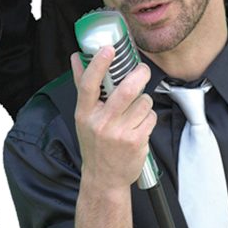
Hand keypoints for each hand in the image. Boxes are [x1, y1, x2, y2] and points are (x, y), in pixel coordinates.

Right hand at [72, 48, 155, 192]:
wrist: (103, 178)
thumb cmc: (94, 143)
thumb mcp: (83, 117)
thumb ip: (82, 86)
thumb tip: (76, 58)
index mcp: (85, 113)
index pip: (89, 84)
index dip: (98, 64)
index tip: (108, 49)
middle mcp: (101, 123)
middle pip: (127, 90)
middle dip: (140, 74)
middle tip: (142, 70)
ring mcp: (120, 133)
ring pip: (144, 102)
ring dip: (144, 101)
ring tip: (136, 110)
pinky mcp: (137, 141)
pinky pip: (151, 117)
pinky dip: (149, 117)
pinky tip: (139, 125)